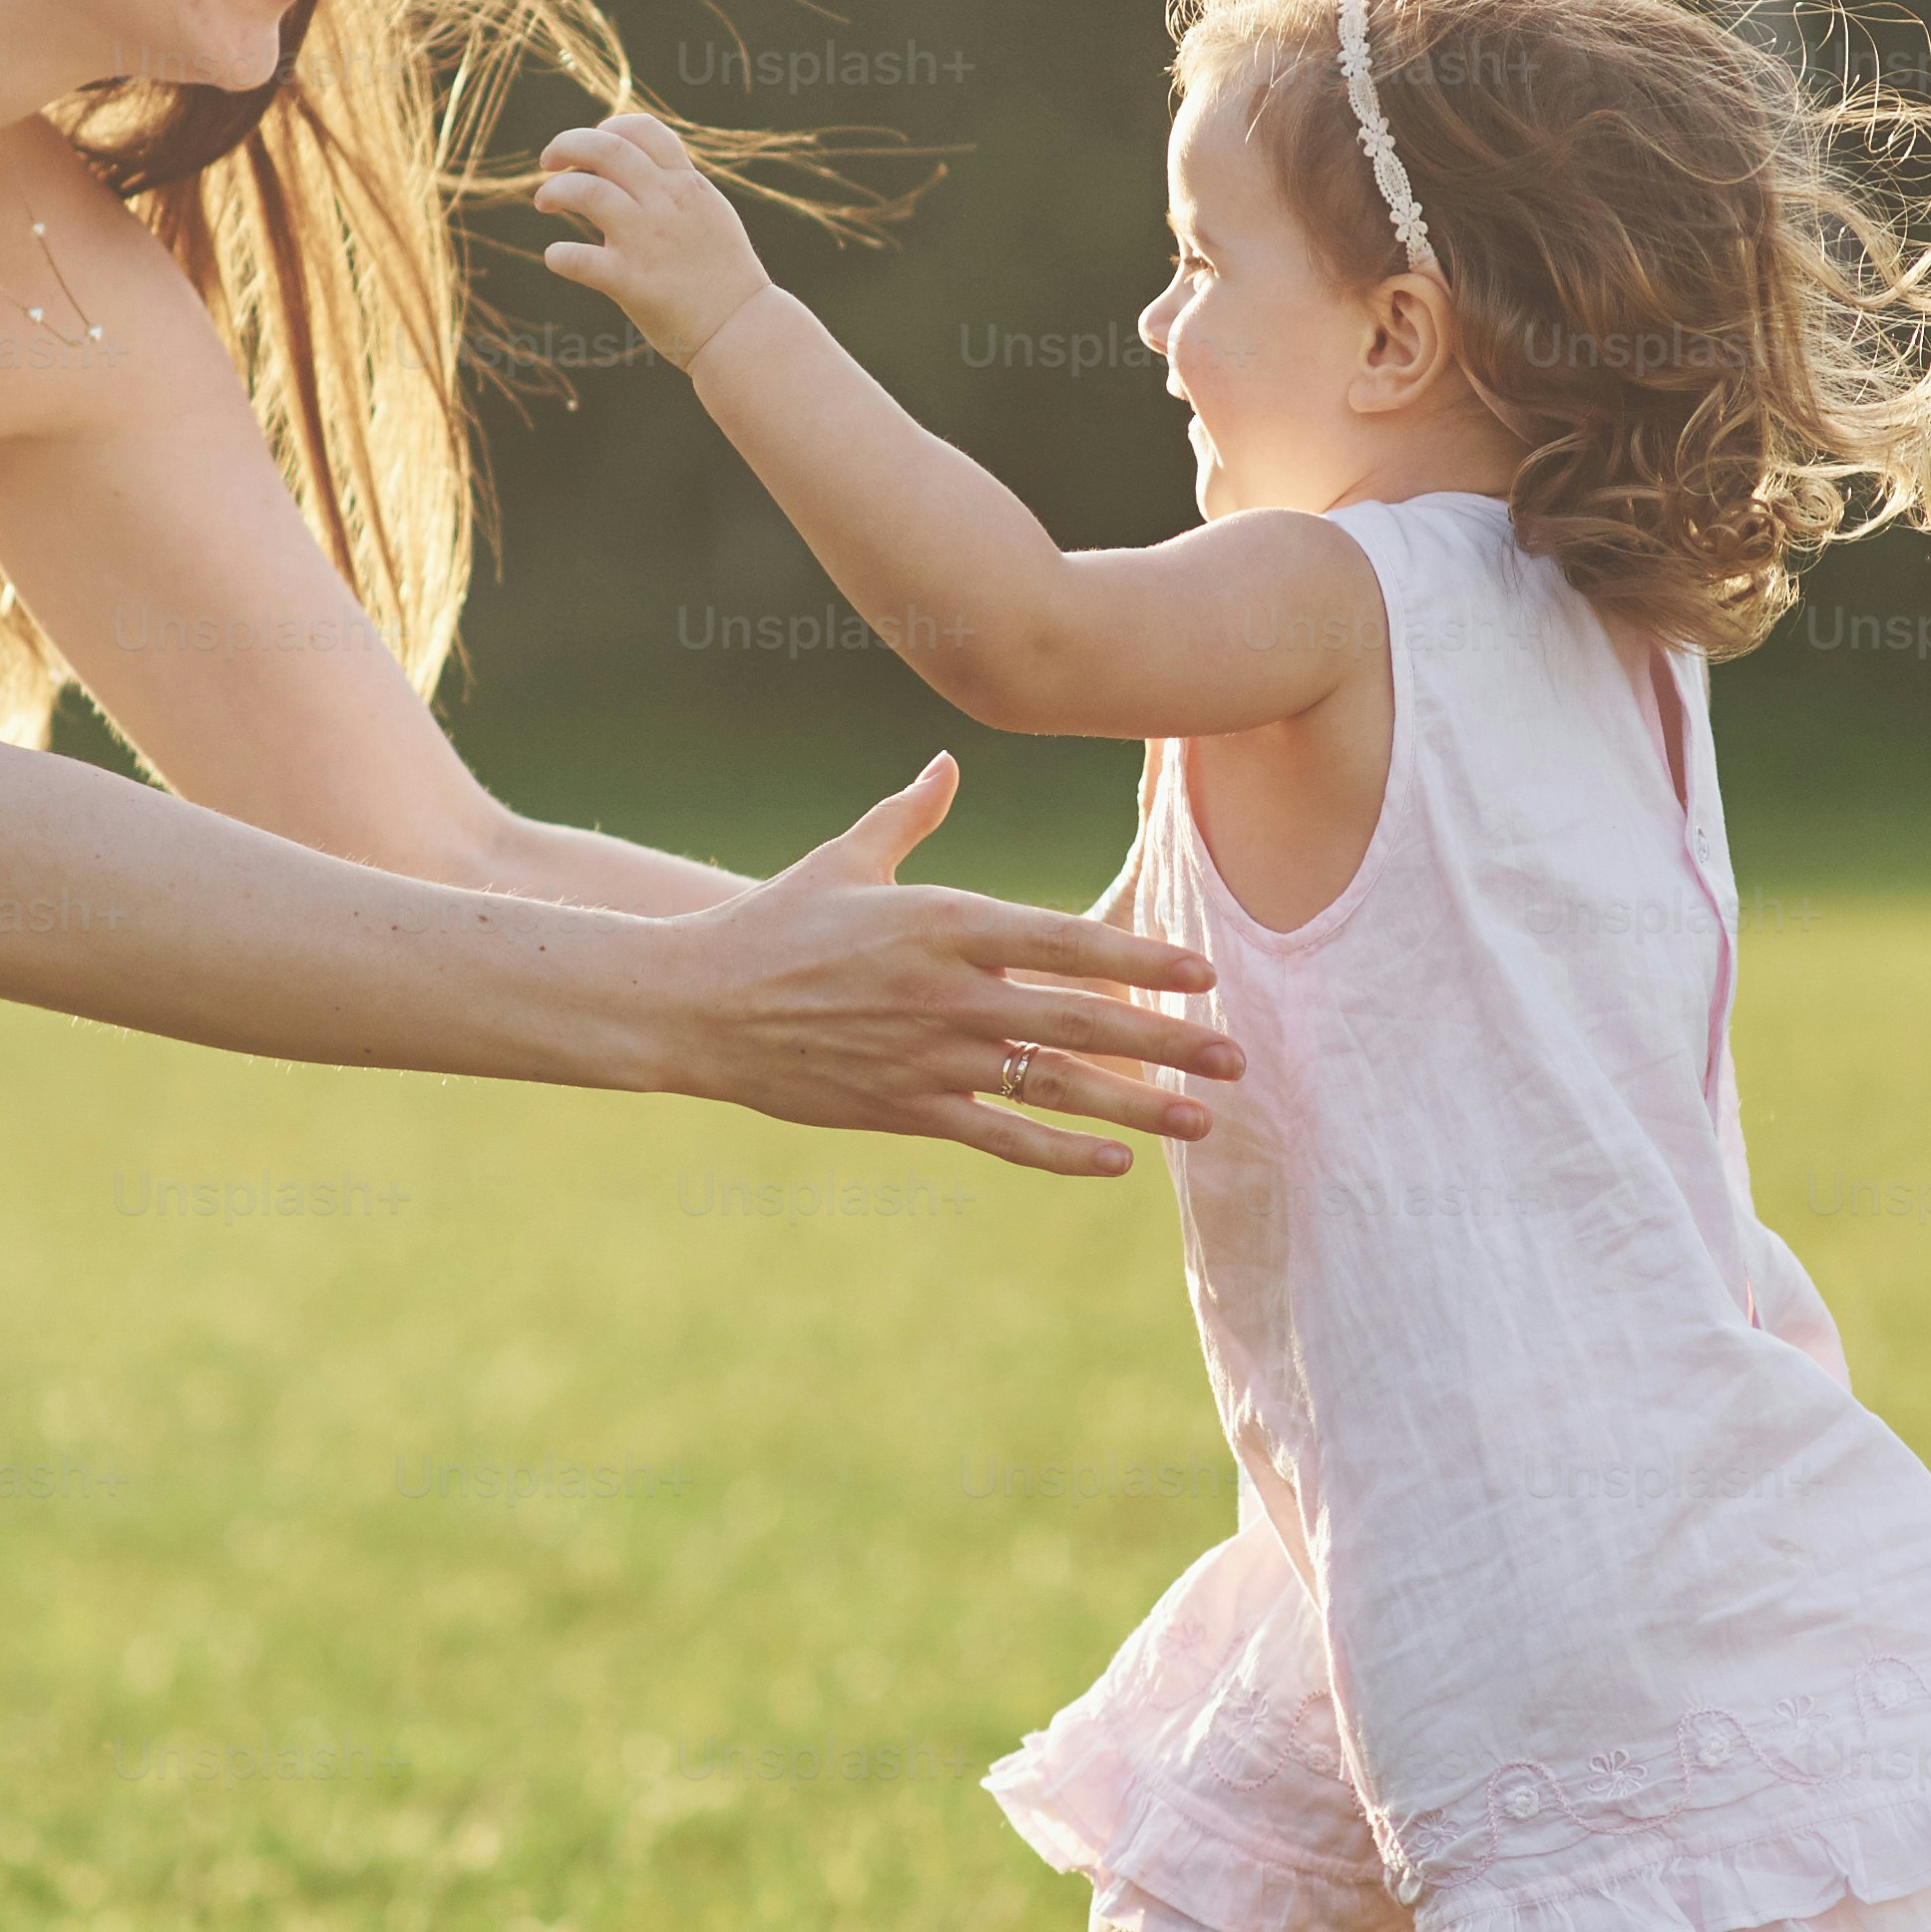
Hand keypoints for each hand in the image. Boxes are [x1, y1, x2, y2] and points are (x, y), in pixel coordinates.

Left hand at [531, 110, 781, 368]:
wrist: (741, 328)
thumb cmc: (724, 274)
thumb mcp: (711, 213)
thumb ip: (677, 186)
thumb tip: (639, 166)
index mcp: (686, 185)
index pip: (642, 130)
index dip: (608, 128)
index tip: (590, 145)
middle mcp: (665, 203)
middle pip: (605, 148)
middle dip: (566, 145)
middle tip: (547, 162)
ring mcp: (646, 240)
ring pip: (584, 192)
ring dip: (553, 191)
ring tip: (544, 202)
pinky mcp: (629, 281)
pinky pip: (576, 258)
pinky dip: (558, 254)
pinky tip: (558, 257)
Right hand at [653, 757, 1237, 1174]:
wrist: (695, 1005)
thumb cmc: (772, 923)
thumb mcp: (846, 858)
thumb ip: (910, 816)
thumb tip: (946, 765)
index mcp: (944, 921)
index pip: (1065, 938)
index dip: (1142, 957)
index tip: (1203, 973)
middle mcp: (948, 992)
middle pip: (1080, 1017)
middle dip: (1167, 1041)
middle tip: (1235, 1059)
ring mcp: (929, 1057)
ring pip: (1052, 1086)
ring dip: (1135, 1109)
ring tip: (1200, 1124)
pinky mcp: (905, 1109)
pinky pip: (998, 1137)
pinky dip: (1060, 1155)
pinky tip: (1115, 1167)